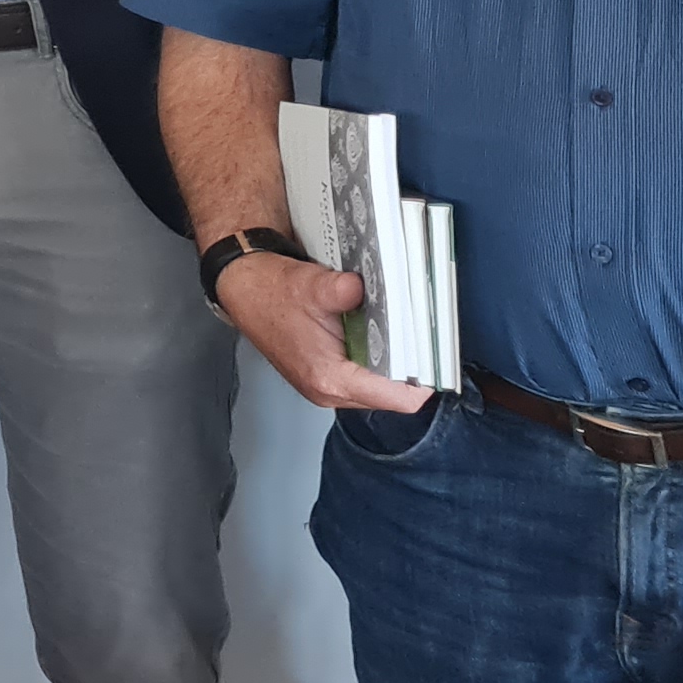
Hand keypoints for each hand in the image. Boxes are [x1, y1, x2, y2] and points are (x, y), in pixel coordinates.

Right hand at [218, 251, 436, 413]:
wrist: (243, 290)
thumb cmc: (270, 293)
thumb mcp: (309, 285)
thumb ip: (340, 291)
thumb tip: (363, 289)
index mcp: (330, 378)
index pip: (398, 398)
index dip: (424, 378)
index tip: (439, 355)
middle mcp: (330, 391)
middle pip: (394, 394)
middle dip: (411, 367)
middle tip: (426, 336)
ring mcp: (328, 388)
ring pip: (381, 387)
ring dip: (395, 363)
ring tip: (406, 334)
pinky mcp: (326, 378)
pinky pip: (367, 378)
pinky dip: (378, 359)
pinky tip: (380, 335)